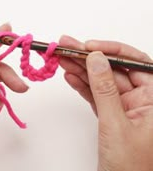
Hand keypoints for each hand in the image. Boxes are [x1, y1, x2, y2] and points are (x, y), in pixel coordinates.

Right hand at [59, 36, 152, 170]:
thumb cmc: (130, 167)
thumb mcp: (116, 124)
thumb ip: (105, 90)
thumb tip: (96, 60)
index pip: (135, 63)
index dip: (111, 51)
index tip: (89, 46)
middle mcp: (142, 100)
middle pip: (112, 70)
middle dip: (88, 58)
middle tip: (67, 46)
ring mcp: (124, 107)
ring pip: (101, 82)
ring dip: (81, 70)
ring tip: (62, 58)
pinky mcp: (110, 115)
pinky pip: (95, 95)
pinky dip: (82, 86)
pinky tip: (70, 76)